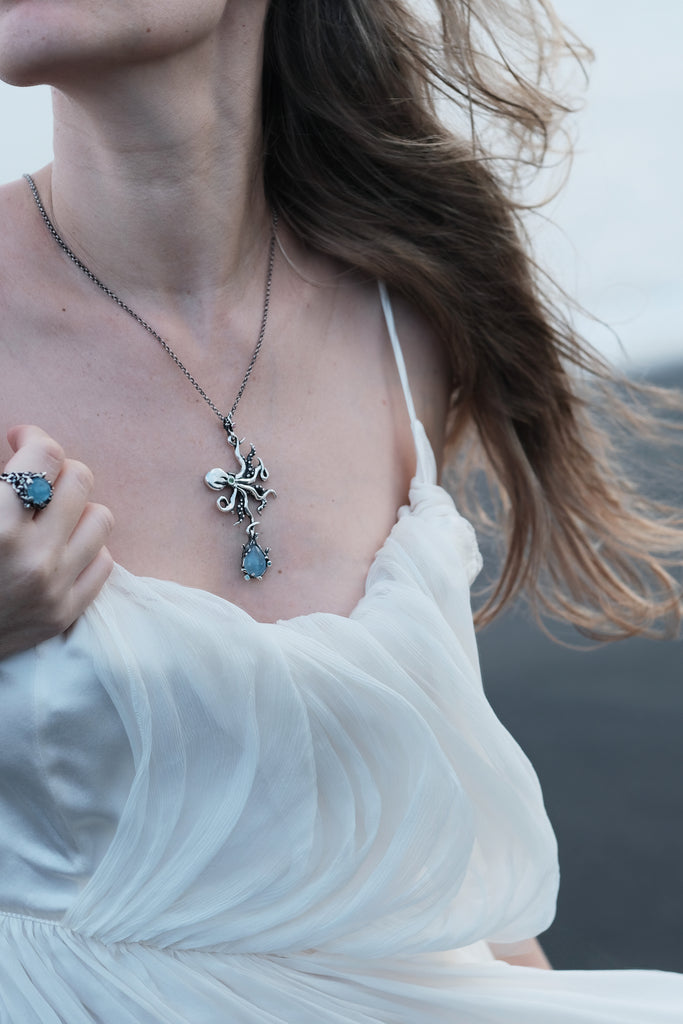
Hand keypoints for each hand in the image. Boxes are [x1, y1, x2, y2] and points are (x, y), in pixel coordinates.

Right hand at [0, 425, 113, 658]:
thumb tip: (22, 445)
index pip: (45, 455)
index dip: (33, 439)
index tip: (20, 441)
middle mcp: (33, 555)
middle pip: (79, 480)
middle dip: (57, 469)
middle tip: (35, 478)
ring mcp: (54, 587)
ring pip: (101, 519)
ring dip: (77, 509)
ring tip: (51, 514)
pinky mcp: (64, 614)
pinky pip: (104, 563)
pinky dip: (85, 549)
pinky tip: (60, 547)